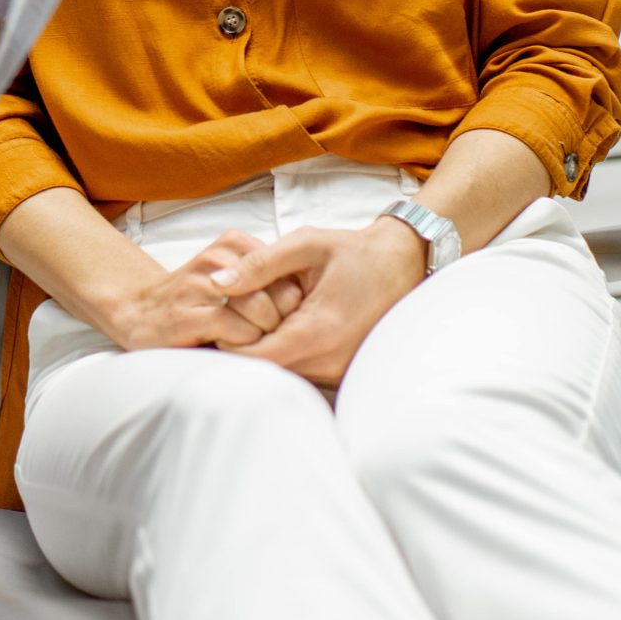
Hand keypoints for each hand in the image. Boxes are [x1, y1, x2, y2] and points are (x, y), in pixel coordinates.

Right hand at [101, 230, 303, 351]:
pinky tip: (228, 346)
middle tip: (265, 336)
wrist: (138, 313)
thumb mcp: (233, 278)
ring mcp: (200, 284)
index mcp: (234, 244)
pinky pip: (236, 331)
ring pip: (262, 312)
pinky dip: (243, 346)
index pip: (290, 273)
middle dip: (283, 322)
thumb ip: (266, 280)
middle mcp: (218, 257)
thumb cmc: (196, 302)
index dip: (294, 305)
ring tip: (246, 342)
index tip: (282, 321)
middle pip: (282, 293)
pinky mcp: (187, 314)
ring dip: (262, 336)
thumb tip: (312, 301)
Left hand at [206, 218, 425, 386]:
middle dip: (246, 348)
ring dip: (268, 352)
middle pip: (267, 371)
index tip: (222, 318)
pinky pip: (303, 372)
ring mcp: (341, 370)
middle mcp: (332, 360)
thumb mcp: (305, 245)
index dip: (229, 341)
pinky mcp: (344, 372)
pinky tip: (287, 327)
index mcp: (320, 330)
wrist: (404, 262)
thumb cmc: (353, 251)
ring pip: (285, 374)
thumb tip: (216, 281)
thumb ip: (258, 265)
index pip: (256, 358)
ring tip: (265, 319)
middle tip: (237, 317)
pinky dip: (288, 354)